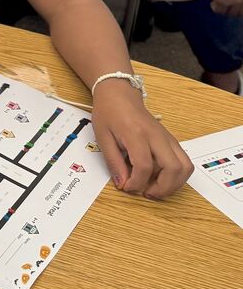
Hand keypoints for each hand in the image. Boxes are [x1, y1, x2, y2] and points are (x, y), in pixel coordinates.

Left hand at [91, 82, 191, 198]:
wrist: (120, 95)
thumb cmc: (109, 112)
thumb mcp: (103, 137)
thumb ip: (113, 162)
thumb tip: (122, 183)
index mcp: (136, 134)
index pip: (144, 166)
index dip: (136, 183)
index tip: (126, 187)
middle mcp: (157, 136)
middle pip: (173, 168)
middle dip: (162, 188)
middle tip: (146, 193)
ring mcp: (167, 138)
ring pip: (185, 166)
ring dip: (173, 184)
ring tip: (155, 188)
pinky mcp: (171, 140)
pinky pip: (183, 161)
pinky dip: (176, 175)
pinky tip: (160, 177)